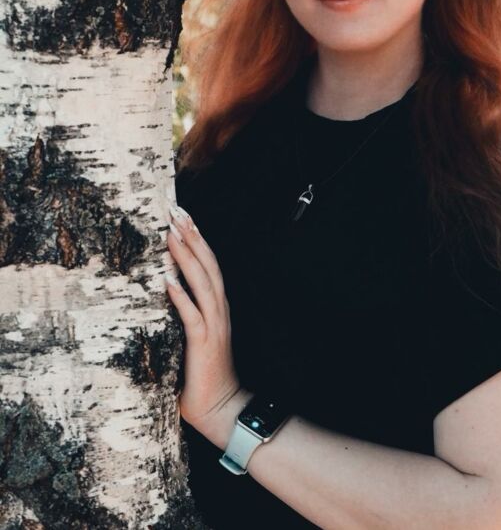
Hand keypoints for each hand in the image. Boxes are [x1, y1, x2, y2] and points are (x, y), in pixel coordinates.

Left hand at [164, 203, 241, 437]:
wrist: (222, 407)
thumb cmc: (202, 374)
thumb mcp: (194, 337)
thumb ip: (184, 315)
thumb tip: (162, 292)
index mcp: (217, 306)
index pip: (208, 264)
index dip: (197, 238)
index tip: (183, 215)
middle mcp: (219, 309)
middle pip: (207, 264)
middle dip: (192, 235)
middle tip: (178, 210)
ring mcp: (214, 324)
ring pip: (202, 282)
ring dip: (187, 256)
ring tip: (173, 233)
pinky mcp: (204, 342)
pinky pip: (191, 315)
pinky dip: (180, 296)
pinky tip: (167, 280)